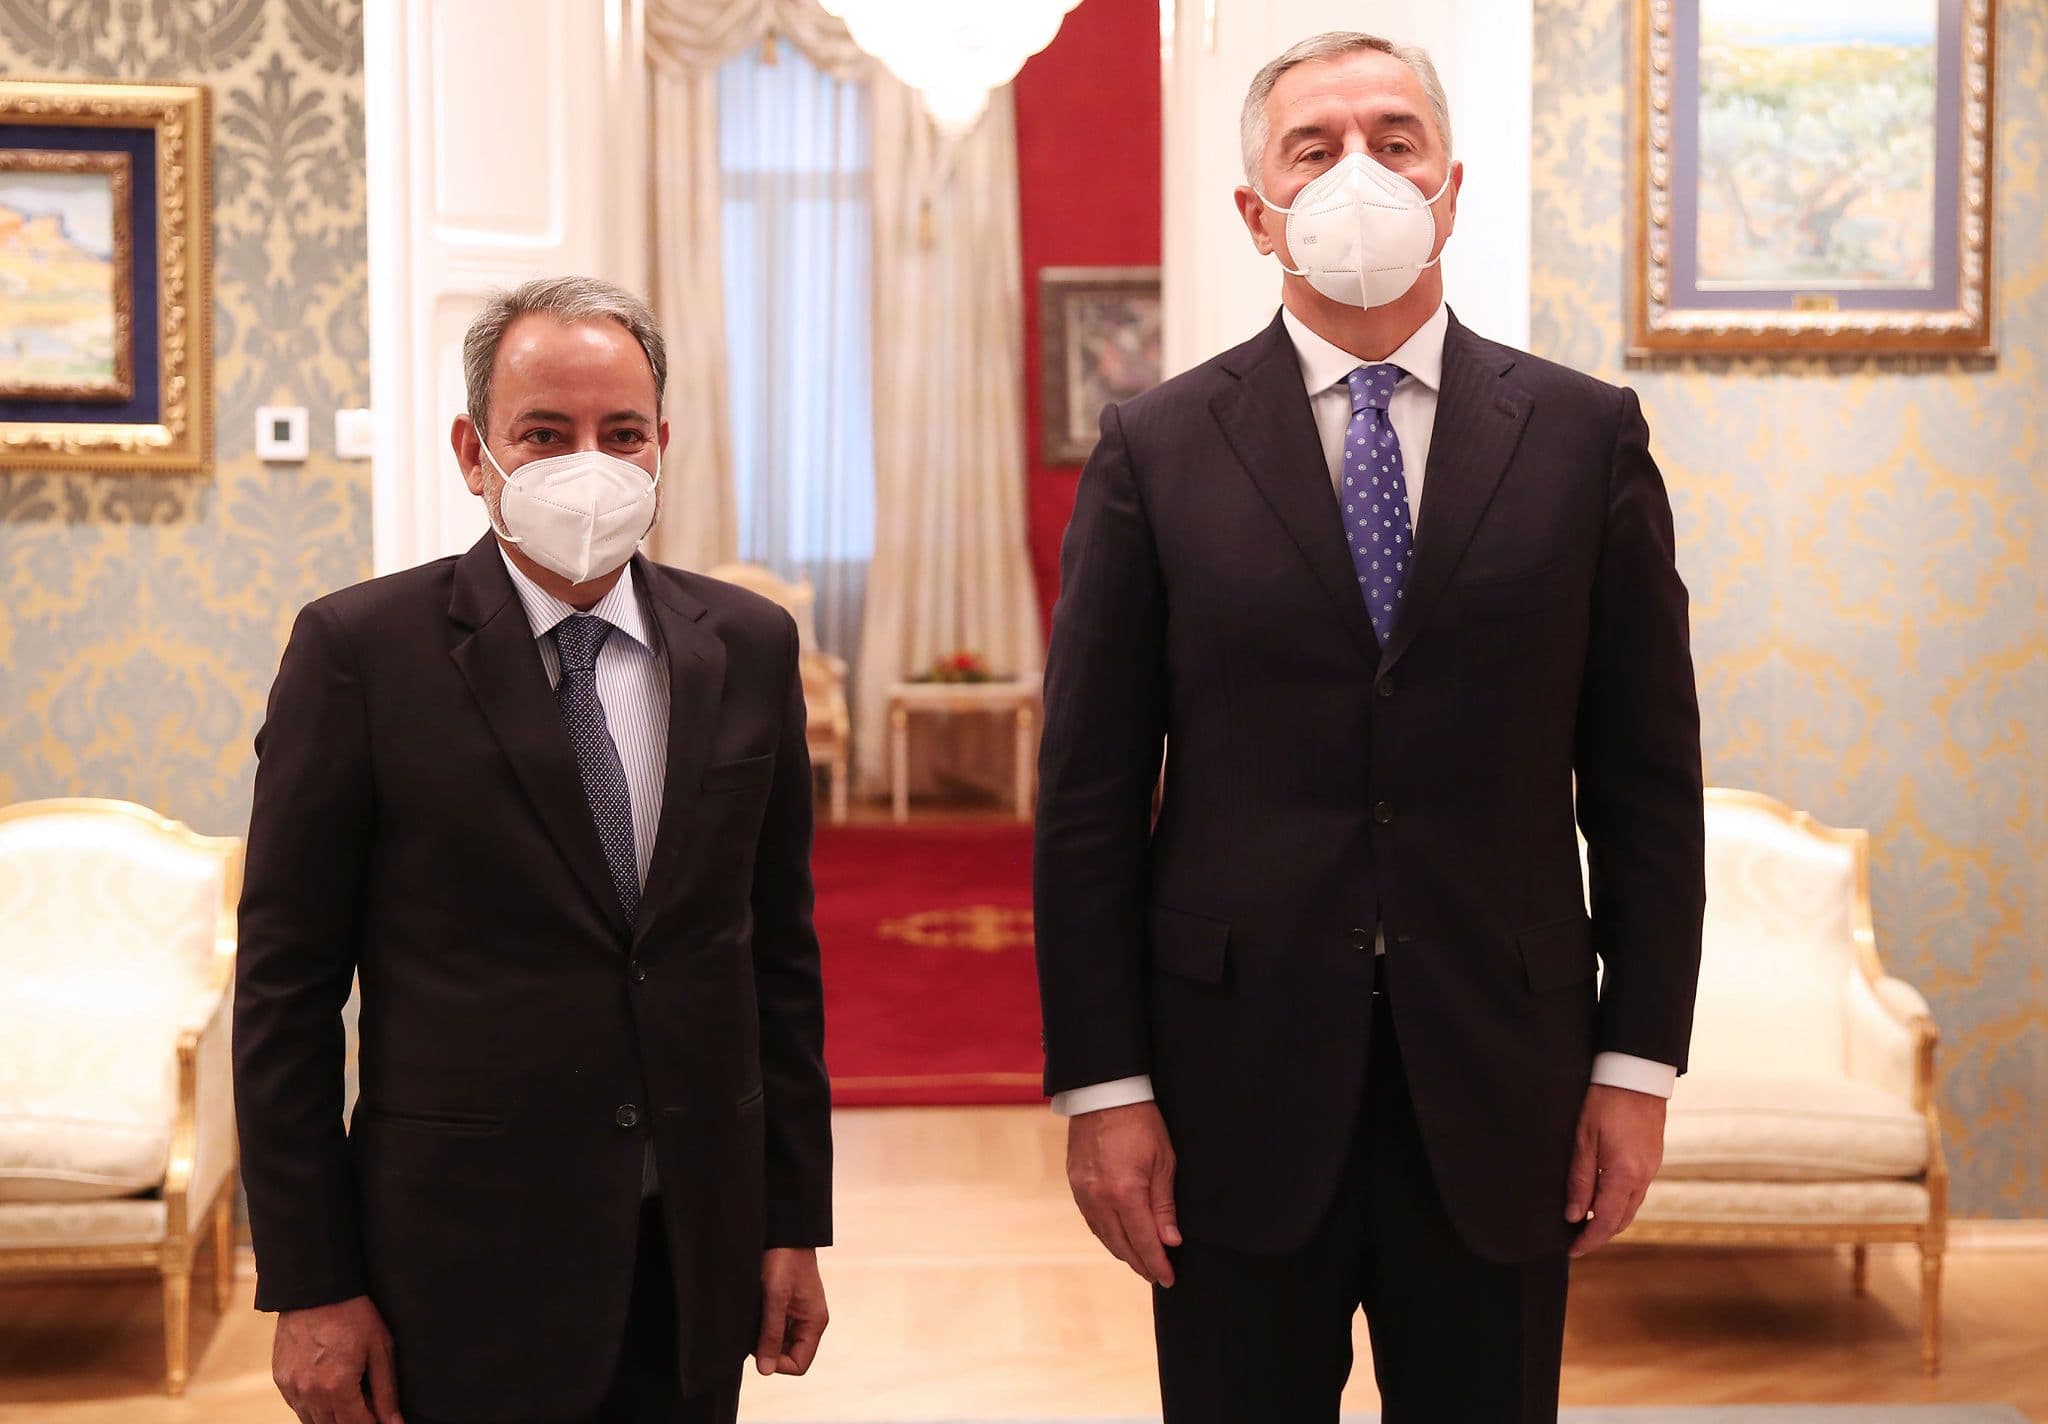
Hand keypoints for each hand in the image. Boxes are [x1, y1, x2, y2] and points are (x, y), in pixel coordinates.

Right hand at [272, 1295, 401, 1423]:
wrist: (316, 1290)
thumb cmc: (353, 1315)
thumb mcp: (380, 1349)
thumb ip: (386, 1391)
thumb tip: (393, 1422)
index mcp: (337, 1387)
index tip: (382, 1419)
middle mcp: (309, 1393)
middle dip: (353, 1422)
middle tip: (367, 1409)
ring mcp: (291, 1388)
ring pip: (312, 1422)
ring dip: (332, 1418)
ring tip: (350, 1401)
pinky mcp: (281, 1380)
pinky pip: (298, 1407)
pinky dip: (314, 1407)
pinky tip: (329, 1394)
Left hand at [754, 1247, 827, 1375]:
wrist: (784, 1231)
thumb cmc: (784, 1259)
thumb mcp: (775, 1299)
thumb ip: (771, 1334)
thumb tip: (765, 1370)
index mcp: (814, 1322)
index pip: (799, 1364)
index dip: (777, 1363)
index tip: (758, 1347)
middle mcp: (809, 1321)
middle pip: (789, 1354)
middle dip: (768, 1348)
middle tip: (752, 1329)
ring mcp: (799, 1313)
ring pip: (780, 1341)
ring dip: (764, 1336)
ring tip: (753, 1317)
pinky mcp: (788, 1304)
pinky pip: (776, 1326)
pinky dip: (762, 1325)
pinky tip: (754, 1311)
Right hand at [1066, 1100, 1180, 1286]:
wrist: (1103, 1093)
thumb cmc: (1140, 1122)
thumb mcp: (1163, 1162)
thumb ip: (1164, 1206)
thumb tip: (1170, 1241)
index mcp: (1125, 1193)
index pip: (1143, 1242)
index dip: (1157, 1263)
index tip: (1169, 1278)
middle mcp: (1099, 1199)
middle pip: (1121, 1246)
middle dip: (1141, 1264)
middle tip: (1157, 1275)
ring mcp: (1083, 1193)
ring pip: (1104, 1236)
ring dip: (1123, 1252)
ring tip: (1141, 1261)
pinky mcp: (1075, 1184)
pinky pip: (1091, 1221)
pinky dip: (1107, 1234)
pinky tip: (1118, 1238)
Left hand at [1565, 1082, 1666, 1258]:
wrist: (1636, 1074)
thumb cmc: (1605, 1101)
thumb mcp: (1583, 1139)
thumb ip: (1579, 1180)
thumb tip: (1572, 1215)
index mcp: (1624, 1175)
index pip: (1604, 1221)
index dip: (1588, 1240)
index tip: (1572, 1250)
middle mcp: (1643, 1177)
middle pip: (1621, 1220)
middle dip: (1600, 1235)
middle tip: (1577, 1241)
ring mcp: (1652, 1168)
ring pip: (1631, 1208)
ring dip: (1611, 1221)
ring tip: (1586, 1224)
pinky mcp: (1653, 1159)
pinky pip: (1638, 1192)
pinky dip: (1621, 1204)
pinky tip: (1604, 1199)